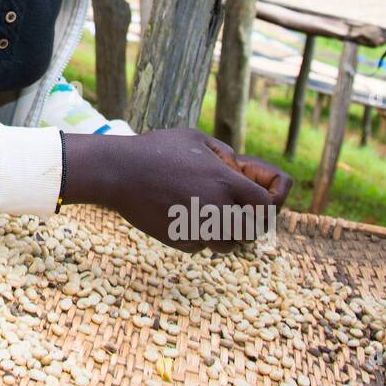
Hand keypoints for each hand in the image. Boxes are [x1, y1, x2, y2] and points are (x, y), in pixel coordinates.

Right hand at [61, 128, 292, 253]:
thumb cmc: (156, 150)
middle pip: (250, 233)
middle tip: (233, 215)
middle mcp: (216, 208)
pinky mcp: (178, 240)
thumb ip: (224, 154)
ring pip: (226, 246)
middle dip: (246, 226)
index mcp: (226, 183)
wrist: (119, 171)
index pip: (266, 208)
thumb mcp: (195, 139)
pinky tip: (180, 217)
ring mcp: (197, 227)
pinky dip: (196, 237)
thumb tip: (238, 169)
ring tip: (206, 216)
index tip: (256, 206)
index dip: (265, 208)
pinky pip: (199, 246)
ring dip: (222, 235)